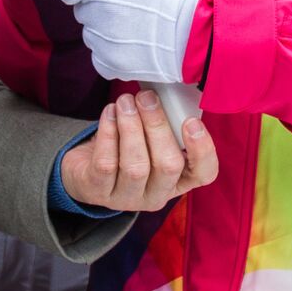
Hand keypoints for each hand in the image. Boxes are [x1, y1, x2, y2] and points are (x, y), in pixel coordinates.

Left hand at [57, 0, 210, 82]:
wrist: (206, 30)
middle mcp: (99, 11)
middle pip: (82, 9)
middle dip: (100, 5)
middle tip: (131, 2)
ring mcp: (105, 41)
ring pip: (92, 34)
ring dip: (107, 29)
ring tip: (140, 24)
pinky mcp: (113, 64)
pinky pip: (101, 58)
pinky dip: (114, 53)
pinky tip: (138, 43)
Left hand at [60, 89, 217, 210]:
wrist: (87, 168)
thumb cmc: (130, 146)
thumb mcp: (155, 138)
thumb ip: (168, 123)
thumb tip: (169, 92)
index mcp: (180, 179)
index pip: (204, 173)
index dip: (202, 150)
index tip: (191, 121)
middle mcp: (157, 194)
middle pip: (168, 166)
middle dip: (157, 126)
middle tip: (147, 97)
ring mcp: (127, 198)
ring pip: (135, 166)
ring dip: (131, 127)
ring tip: (126, 101)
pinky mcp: (98, 193)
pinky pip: (106, 164)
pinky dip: (108, 134)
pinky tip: (109, 113)